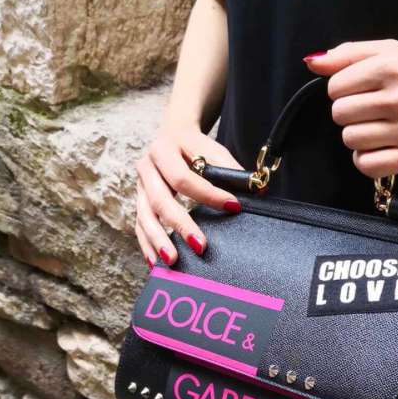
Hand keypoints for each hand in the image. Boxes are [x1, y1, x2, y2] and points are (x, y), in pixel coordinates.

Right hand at [135, 123, 242, 267]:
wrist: (171, 135)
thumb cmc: (195, 147)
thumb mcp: (213, 150)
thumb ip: (232, 170)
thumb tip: (258, 191)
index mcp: (164, 149)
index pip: (184, 178)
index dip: (209, 194)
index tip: (233, 207)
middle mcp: (146, 167)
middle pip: (160, 200)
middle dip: (181, 225)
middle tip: (200, 246)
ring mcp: (139, 186)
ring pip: (145, 216)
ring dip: (158, 241)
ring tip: (172, 260)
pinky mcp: (138, 201)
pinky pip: (140, 226)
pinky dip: (147, 245)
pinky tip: (156, 263)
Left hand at [304, 40, 397, 178]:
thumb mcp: (393, 52)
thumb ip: (350, 54)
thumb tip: (313, 62)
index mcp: (392, 67)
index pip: (335, 87)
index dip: (342, 91)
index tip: (360, 92)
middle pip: (340, 114)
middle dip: (349, 114)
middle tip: (370, 112)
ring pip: (352, 140)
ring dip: (358, 137)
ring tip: (377, 130)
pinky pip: (367, 165)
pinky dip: (366, 160)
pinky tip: (378, 150)